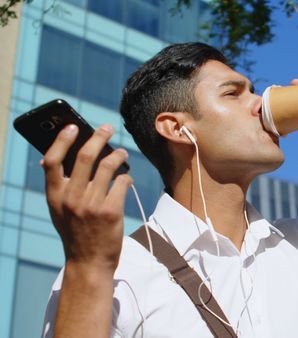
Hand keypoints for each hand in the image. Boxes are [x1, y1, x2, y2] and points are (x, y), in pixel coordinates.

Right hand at [41, 124, 130, 272]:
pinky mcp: (111, 211)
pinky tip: (127, 178)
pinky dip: (126, 176)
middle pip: (84, 157)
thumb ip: (57, 187)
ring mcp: (91, 204)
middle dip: (98, 137)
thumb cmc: (75, 232)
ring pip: (108, 166)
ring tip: (122, 153)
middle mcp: (71, 198)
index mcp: (54, 196)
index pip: (51, 161)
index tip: (72, 127)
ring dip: (118, 155)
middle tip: (107, 128)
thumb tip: (48, 158)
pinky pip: (122, 182)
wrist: (89, 262)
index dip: (62, 140)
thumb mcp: (58, 210)